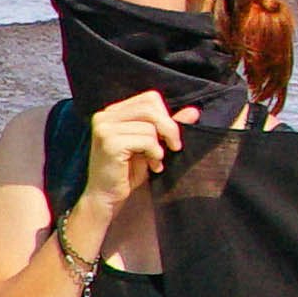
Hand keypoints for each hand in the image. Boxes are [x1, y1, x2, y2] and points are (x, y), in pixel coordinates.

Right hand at [76, 90, 188, 217]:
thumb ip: (168, 127)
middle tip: (174, 147)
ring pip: (150, 125)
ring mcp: (104, 128)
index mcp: (113, 112)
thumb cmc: (127, 172)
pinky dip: (154, 153)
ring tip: (156, 161)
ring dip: (159, 146)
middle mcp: (105, 116)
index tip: (171, 137)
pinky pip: (146, 140)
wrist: (106, 198)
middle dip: (169, 128)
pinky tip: (152, 166)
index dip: (166, 116)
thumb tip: (193, 111)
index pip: (150, 98)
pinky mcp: (109, 142)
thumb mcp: (151, 145)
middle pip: (151, 107)